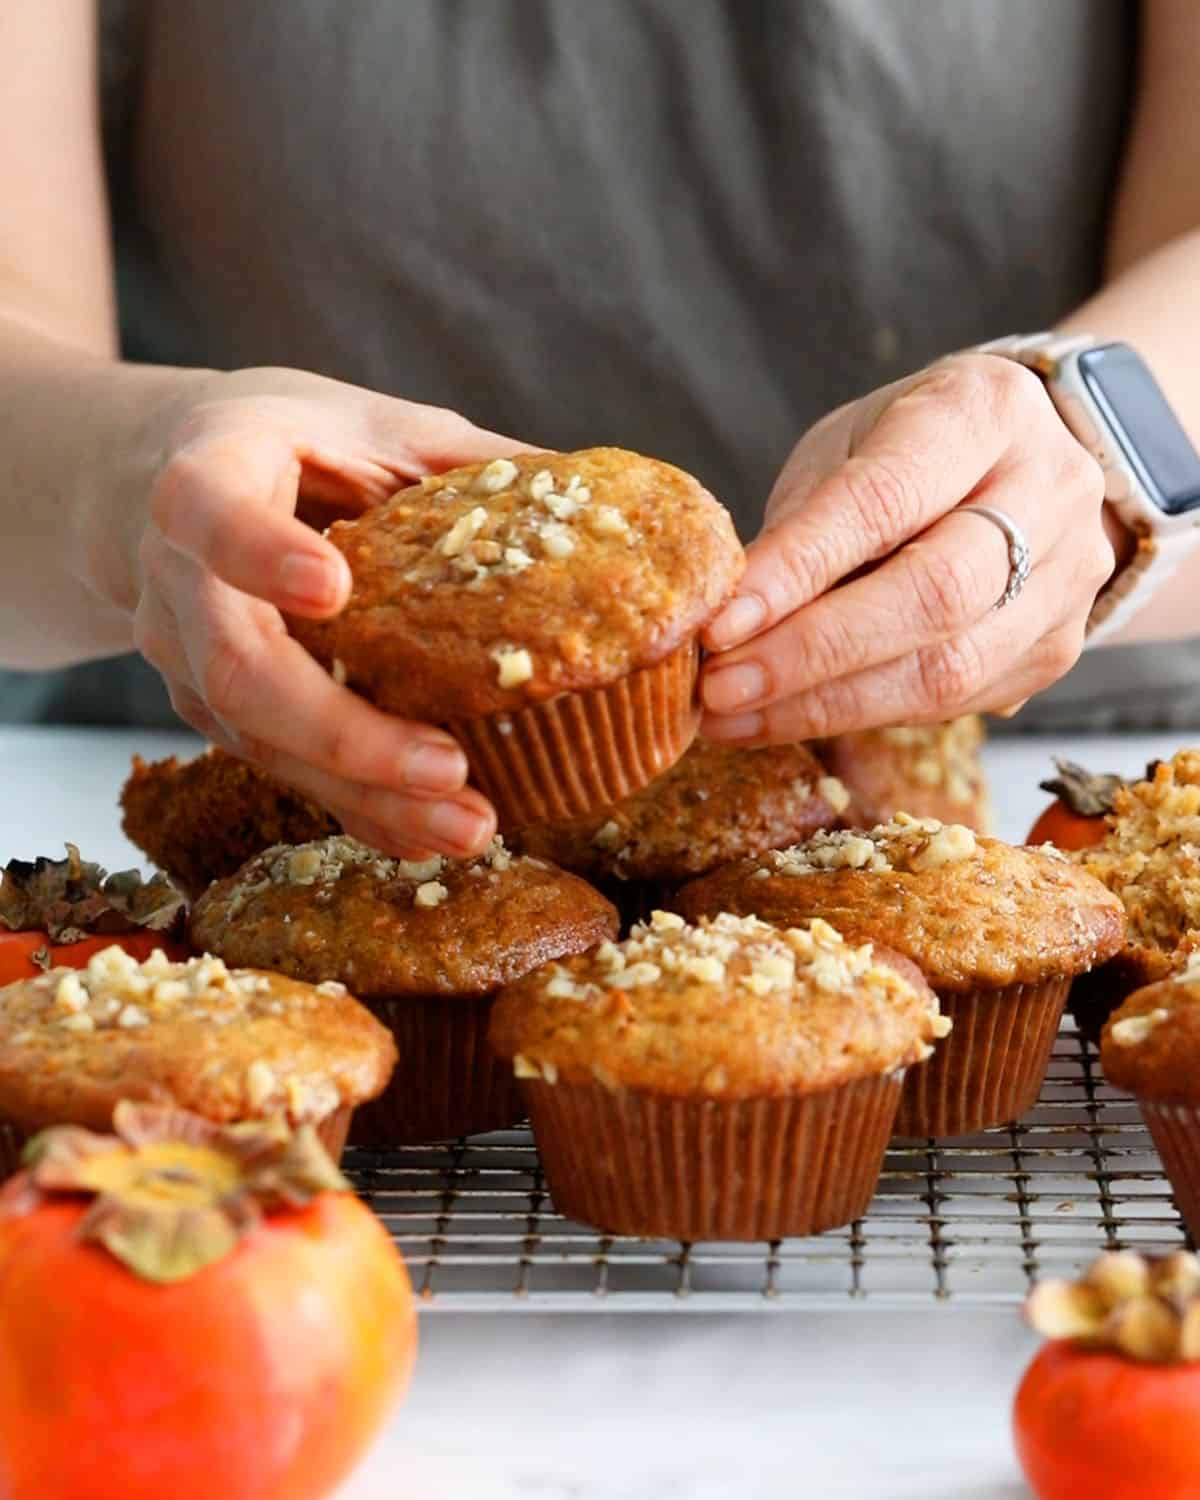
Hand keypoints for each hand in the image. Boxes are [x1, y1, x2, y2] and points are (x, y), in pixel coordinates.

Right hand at [133, 365, 527, 857]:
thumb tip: (595, 497)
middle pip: (238, 668)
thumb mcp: (373, 424)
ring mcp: (186, 655)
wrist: (162, 483)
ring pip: (261, 742)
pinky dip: (360, 811)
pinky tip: (432, 835)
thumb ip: (464, 457)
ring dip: (365, 796)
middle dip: (343, 731)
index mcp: (210, 474)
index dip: (260, 552)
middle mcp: (180, 577)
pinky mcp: (212, 711)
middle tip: (448, 768)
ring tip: (468, 828)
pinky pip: (283, 771)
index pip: (209, 511)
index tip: (332, 586)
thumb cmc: (292, 444)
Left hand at [700, 354, 1112, 741]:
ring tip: (732, 716)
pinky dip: (859, 717)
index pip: (884, 501)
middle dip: (811, 654)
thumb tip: (725, 623)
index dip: (797, 570)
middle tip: (719, 688)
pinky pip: (954, 703)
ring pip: (949, 669)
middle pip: (934, 595)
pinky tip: (784, 719)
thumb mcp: (846, 449)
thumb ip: (800, 526)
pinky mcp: (1055, 649)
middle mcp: (1049, 491)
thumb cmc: (909, 450)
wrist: (1021, 465)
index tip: (719, 625)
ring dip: (825, 705)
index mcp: (983, 411)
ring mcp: (1067, 578)